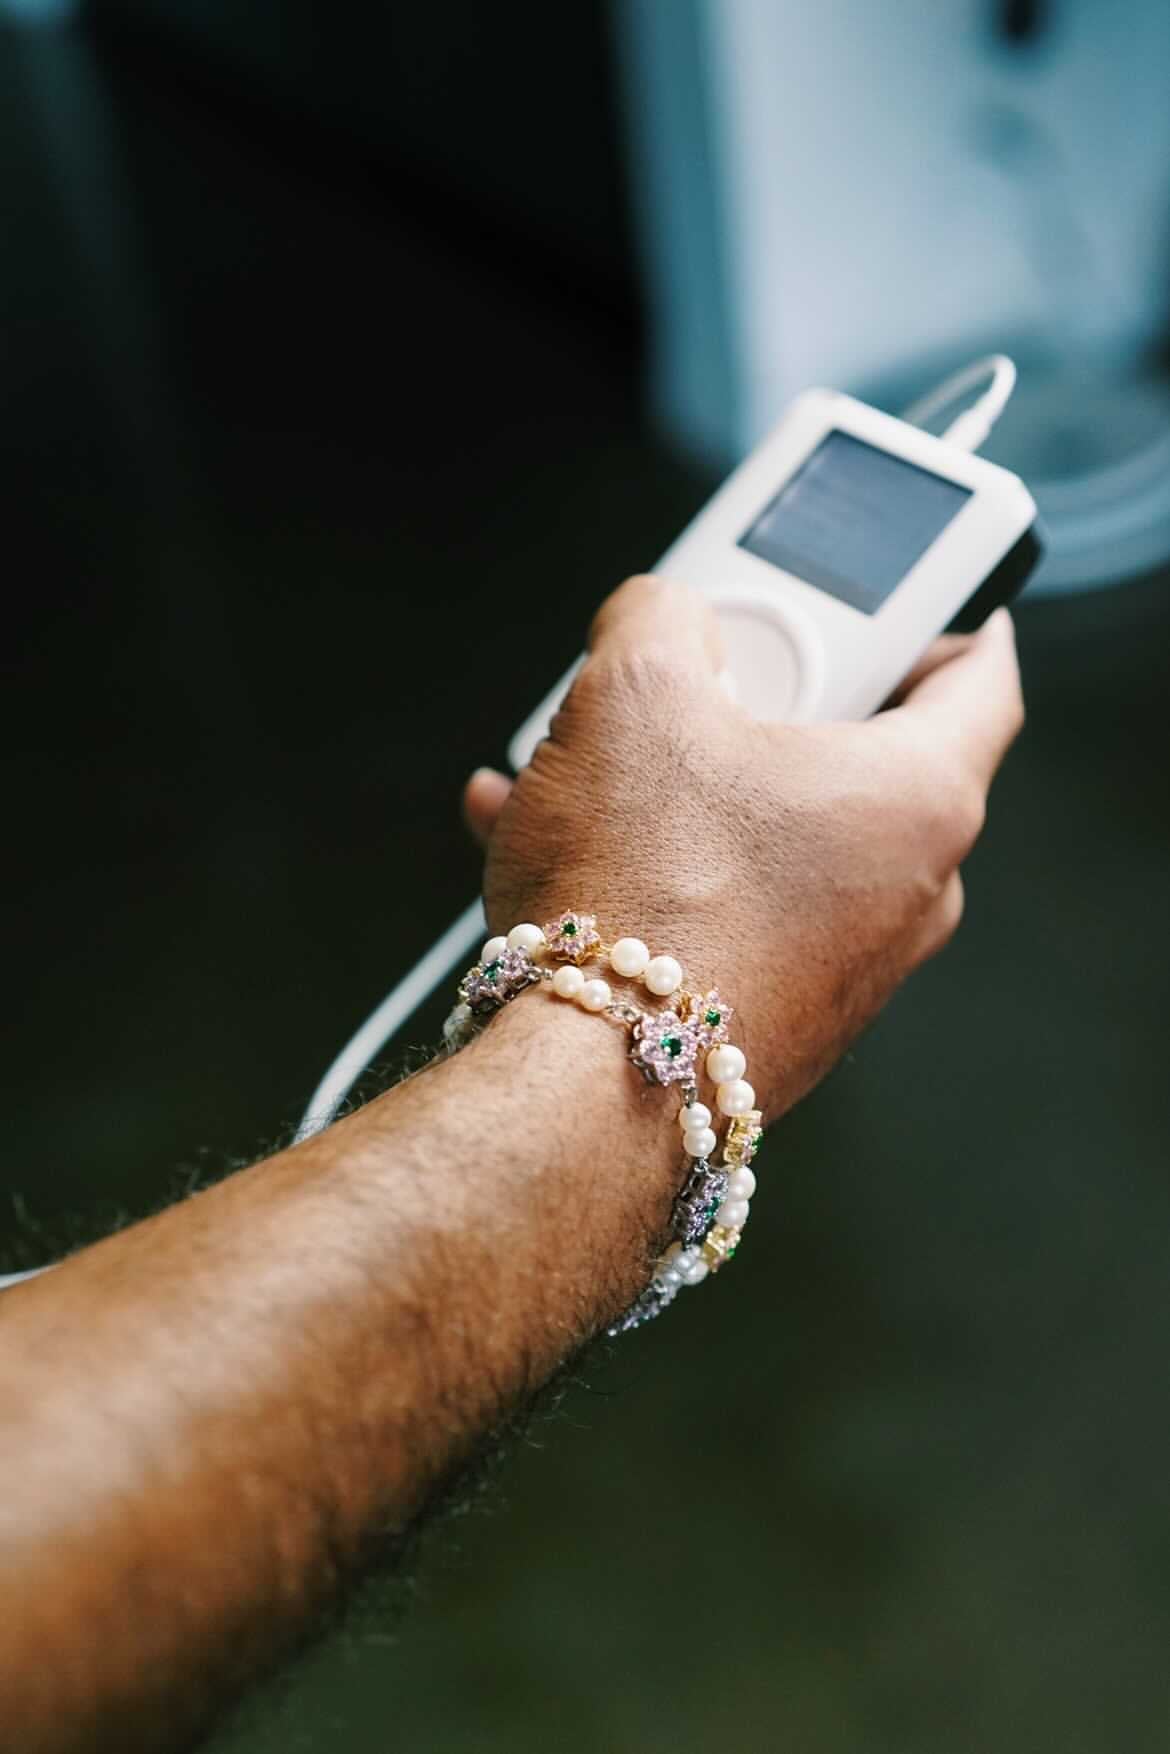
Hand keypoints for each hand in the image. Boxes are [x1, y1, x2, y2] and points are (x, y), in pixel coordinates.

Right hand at [464, 577, 1023, 1116]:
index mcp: (917, 798)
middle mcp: (905, 892)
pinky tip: (562, 843)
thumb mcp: (632, 693)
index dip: (942, 614)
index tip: (904, 598)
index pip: (981, 677)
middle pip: (856, 753)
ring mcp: (847, 965)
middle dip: (764, 705)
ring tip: (583, 767)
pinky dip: (664, 864)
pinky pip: (734, 905)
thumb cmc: (639, 900)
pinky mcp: (782, 1015)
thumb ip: (659, 616)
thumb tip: (661, 620)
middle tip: (698, 681)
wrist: (587, 1088)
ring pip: (775, 835)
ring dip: (685, 788)